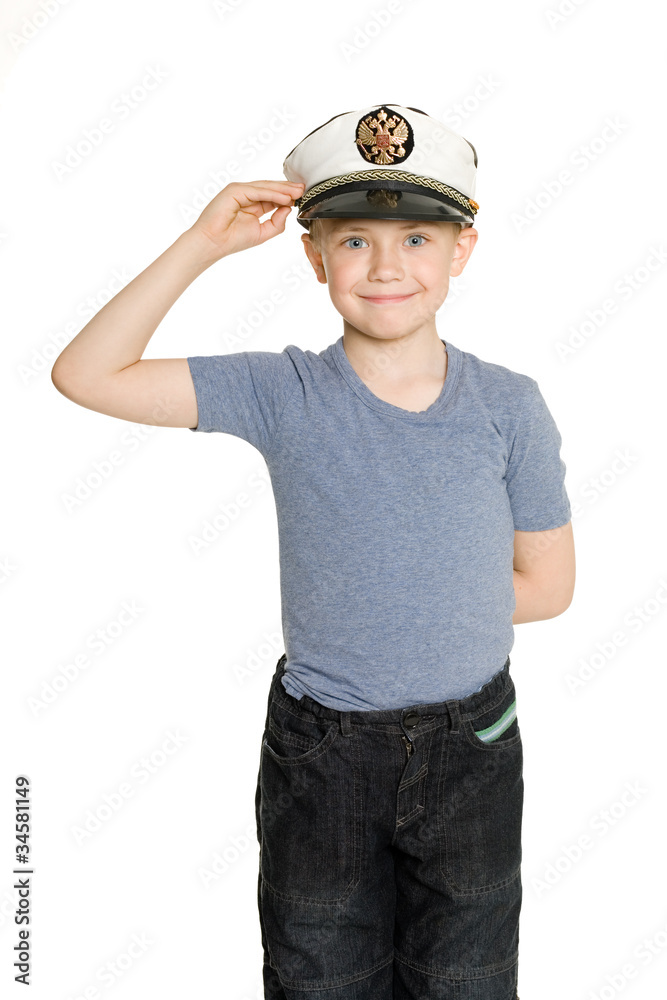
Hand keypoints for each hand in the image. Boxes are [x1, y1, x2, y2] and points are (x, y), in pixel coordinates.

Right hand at [188, 179, 305, 259]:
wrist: (213, 243)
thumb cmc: (233, 240)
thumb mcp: (263, 232)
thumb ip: (277, 222)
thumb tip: (288, 208)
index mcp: (253, 204)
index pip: (273, 196)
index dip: (288, 195)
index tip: (303, 197)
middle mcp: (247, 195)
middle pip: (271, 189)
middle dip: (288, 189)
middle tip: (305, 189)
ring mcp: (240, 191)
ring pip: (265, 188)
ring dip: (283, 189)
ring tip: (298, 191)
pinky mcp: (235, 191)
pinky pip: (257, 191)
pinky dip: (272, 194)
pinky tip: (284, 197)